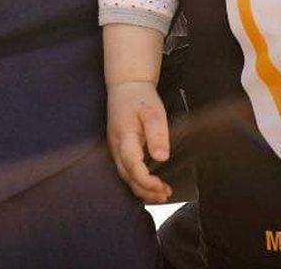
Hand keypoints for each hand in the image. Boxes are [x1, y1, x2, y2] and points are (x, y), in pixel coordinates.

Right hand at [106, 80, 172, 202]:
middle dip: (145, 190)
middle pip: (127, 176)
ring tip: (162, 194)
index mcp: (124, 137)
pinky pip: (126, 170)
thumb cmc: (140, 97)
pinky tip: (150, 184)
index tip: (162, 187)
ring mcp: (115, 148)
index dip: (146, 181)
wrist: (126, 85)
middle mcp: (115, 146)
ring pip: (125, 176)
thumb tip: (161, 157)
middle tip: (165, 195)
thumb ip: (157, 134)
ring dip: (142, 188)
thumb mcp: (153, 112)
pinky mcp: (118, 149)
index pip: (132, 166)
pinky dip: (138, 181)